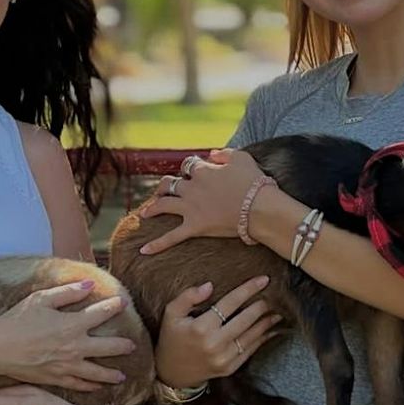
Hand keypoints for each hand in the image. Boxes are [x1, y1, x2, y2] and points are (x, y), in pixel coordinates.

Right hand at [0, 281, 137, 390]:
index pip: (101, 313)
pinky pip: (78, 385)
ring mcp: (66, 366)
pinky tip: (96, 387)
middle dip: (122, 346)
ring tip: (121, 376)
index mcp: (72, 324)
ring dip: (111, 374)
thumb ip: (68, 292)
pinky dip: (90, 386)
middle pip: (108, 347)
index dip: (114, 306)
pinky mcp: (56, 379)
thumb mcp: (42, 299)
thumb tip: (89, 285)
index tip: (122, 303)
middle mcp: (74, 347)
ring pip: (97, 372)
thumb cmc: (17, 320)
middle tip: (133, 346)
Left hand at [138, 149, 266, 254]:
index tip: (193, 170)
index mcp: (202, 170)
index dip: (190, 167)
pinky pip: (172, 237)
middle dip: (166, 185)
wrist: (260, 208)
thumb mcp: (241, 157)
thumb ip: (224, 153)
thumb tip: (211, 154)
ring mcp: (191, 208)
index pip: (189, 164)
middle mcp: (191, 187)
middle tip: (164, 190)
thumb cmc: (254, 182)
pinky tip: (144, 250)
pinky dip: (157, 244)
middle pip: (171, 183)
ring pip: (164, 204)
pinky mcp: (195, 227)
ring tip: (145, 213)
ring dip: (153, 208)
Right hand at [155, 277, 281, 387]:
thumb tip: (209, 285)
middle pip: (245, 320)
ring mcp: (224, 358)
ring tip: (278, 310)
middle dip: (262, 305)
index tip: (263, 279)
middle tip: (275, 293)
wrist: (172, 374)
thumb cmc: (171, 338)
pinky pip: (250, 350)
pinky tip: (271, 329)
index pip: (229, 303)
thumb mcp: (171, 314)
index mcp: (201, 328)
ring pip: (252, 336)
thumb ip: (188, 297)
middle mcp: (214, 344)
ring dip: (267, 322)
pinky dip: (263, 338)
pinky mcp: (230, 368)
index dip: (248, 290)